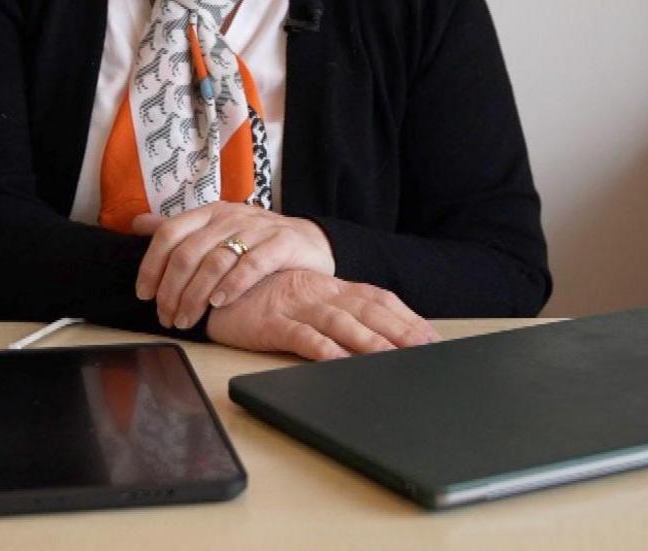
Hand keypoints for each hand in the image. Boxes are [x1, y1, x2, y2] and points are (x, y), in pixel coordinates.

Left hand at [132, 202, 333, 329]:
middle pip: (189, 253)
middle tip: (167, 317)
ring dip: (196, 295)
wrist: (311, 241)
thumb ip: (179, 230)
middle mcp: (230, 217)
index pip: (169, 233)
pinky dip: (232, 285)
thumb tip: (137, 224)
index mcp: (210, 213)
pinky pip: (252, 264)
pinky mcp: (282, 243)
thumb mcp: (217, 230)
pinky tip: (220, 303)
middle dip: (172, 290)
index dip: (152, 265)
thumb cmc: (257, 241)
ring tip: (188, 319)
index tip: (144, 294)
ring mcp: (257, 228)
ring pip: (216, 262)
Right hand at [206, 269, 439, 359]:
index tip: (433, 338)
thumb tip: (375, 336)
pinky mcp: (273, 322)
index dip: (407, 317)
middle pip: (369, 310)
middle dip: (400, 331)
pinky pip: (302, 336)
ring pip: (342, 323)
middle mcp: (321, 293)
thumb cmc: (264, 296)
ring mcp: (298, 306)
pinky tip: (341, 362)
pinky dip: (324, 350)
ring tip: (394, 360)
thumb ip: (337, 313)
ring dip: (370, 341)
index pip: (379, 299)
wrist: (214, 285)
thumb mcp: (306, 300)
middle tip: (427, 351)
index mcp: (332, 287)